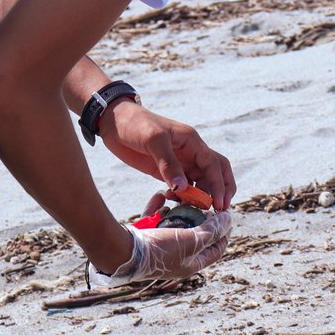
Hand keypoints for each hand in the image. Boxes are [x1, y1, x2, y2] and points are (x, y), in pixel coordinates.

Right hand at [88, 210, 231, 286]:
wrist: (123, 251)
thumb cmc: (161, 249)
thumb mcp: (193, 240)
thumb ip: (212, 230)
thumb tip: (228, 220)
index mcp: (191, 264)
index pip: (216, 249)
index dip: (225, 232)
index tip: (227, 214)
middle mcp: (177, 258)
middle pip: (196, 236)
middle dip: (200, 217)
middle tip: (205, 201)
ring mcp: (160, 248)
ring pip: (174, 225)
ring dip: (178, 210)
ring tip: (181, 196)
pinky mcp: (145, 238)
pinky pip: (155, 220)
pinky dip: (158, 208)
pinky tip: (160, 196)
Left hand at [97, 101, 235, 209]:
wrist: (113, 122)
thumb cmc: (135, 124)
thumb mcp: (153, 140)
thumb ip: (168, 164)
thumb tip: (182, 188)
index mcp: (192, 141)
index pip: (214, 164)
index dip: (218, 184)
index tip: (217, 204)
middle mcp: (190, 152)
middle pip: (215, 172)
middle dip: (221, 190)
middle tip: (219, 210)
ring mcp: (179, 162)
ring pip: (200, 181)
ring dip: (202, 196)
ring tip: (198, 212)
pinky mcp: (166, 171)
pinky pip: (183, 186)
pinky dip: (185, 197)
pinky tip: (177, 203)